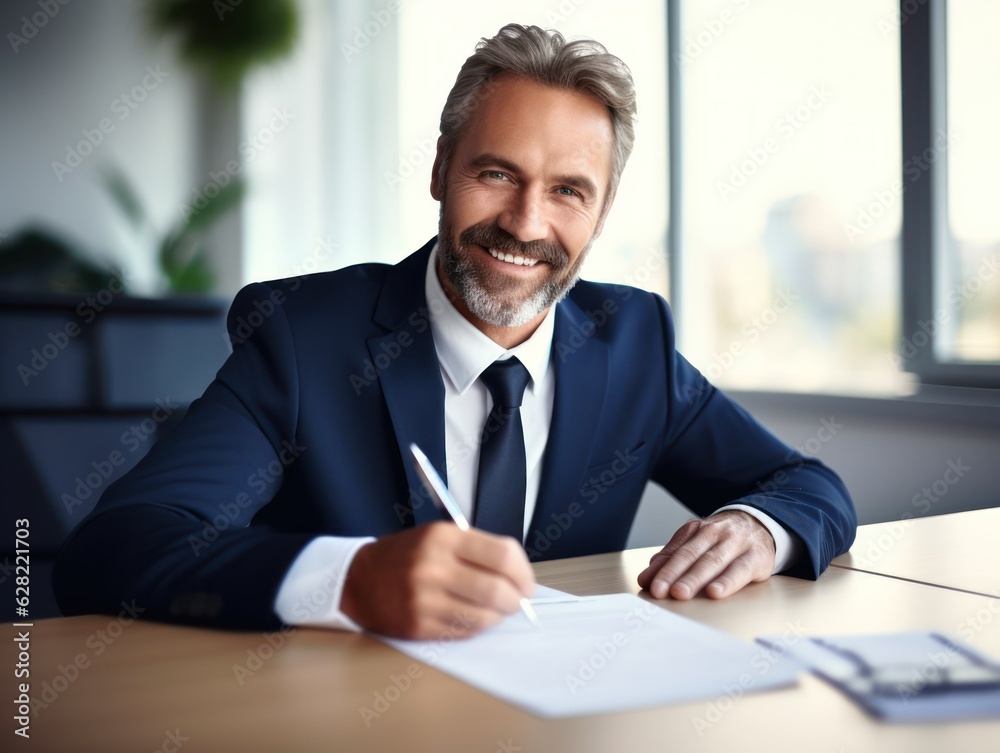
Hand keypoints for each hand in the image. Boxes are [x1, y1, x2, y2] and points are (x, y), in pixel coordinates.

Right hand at [340, 522, 534, 638]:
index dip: (523, 572)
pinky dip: (479, 625)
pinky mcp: (419, 625)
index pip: (502, 555)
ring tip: (498, 609)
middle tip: (519, 600)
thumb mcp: (439, 536)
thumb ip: (478, 549)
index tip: (527, 581)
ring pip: (484, 615)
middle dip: (517, 599)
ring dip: (500, 615)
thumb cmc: (406, 556)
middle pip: (497, 589)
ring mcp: (424, 599)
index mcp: (442, 537)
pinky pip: (465, 631)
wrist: (358, 580)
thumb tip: (518, 574)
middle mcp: (433, 567)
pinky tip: (476, 616)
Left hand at [636, 510, 775, 599]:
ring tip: (680, 593)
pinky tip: (715, 593)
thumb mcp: (697, 544)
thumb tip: (646, 579)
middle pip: (690, 555)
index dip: (661, 570)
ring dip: (694, 578)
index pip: (676, 551)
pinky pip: (740, 570)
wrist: (761, 525)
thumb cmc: (722, 541)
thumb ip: (671, 559)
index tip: (649, 586)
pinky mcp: (757, 557)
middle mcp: (715, 532)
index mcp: (696, 529)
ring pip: (712, 561)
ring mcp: (736, 542)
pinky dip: (727, 582)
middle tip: (659, 591)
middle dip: (673, 574)